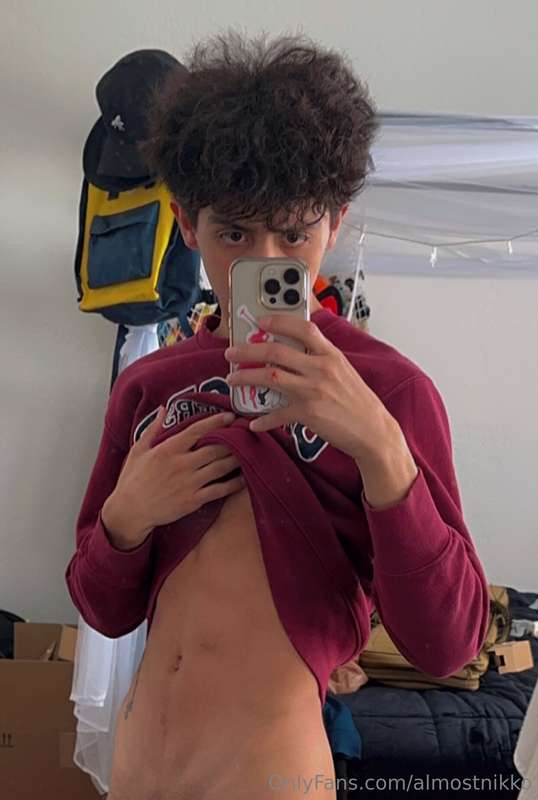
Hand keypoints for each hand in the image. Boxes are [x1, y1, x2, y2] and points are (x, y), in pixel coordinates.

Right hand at [105, 409, 244, 546]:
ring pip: (220, 467)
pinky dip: (234, 484)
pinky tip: (244, 477)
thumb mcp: (138, 450)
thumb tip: (163, 409)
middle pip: (214, 448)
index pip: (196, 431)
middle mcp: (181, 465)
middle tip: (245, 431)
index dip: (215, 422)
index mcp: (168, 450)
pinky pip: (219, 490)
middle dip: (232, 439)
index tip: (229, 416)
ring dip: (237, 458)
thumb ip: (153, 428)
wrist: (130, 511)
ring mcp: (189, 483)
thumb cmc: (132, 479)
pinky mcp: (193, 500)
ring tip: (250, 450)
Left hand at [224, 313, 397, 460]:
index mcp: (332, 355)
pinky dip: (263, 419)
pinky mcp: (309, 413)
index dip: (279, 321)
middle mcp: (322, 368)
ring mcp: (314, 390)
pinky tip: (255, 422)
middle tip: (231, 352)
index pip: (304, 328)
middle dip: (248, 350)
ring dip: (246, 377)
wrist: (374, 432)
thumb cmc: (358, 403)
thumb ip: (321, 359)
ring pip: (270, 377)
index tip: (261, 320)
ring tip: (232, 379)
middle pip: (277, 351)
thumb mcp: (344, 372)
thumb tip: (294, 353)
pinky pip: (278, 414)